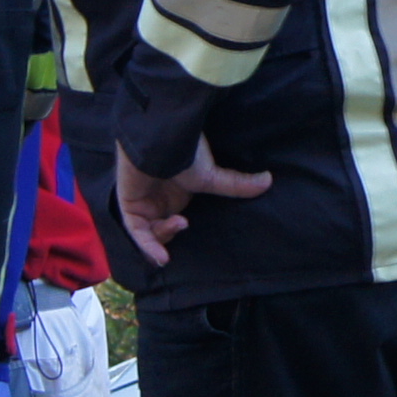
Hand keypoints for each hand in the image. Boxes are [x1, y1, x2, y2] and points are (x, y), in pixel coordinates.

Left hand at [116, 139, 271, 259]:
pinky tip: (161, 255)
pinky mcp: (128, 202)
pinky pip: (135, 230)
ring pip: (147, 231)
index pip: (172, 219)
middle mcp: (156, 197)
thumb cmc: (183, 153)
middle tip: (184, 224)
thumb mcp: (212, 176)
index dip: (178, 229)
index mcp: (173, 192)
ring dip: (162, 236)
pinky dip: (147, 244)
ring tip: (179, 223)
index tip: (190, 228)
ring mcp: (141, 200)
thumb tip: (268, 180)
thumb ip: (236, 184)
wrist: (161, 140)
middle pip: (158, 228)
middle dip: (169, 234)